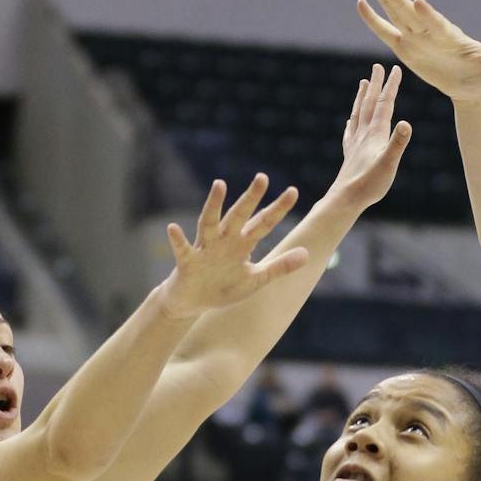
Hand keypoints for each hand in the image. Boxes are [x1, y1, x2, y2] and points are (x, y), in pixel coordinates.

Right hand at [158, 177, 309, 318]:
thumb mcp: (256, 279)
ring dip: (214, 205)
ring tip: (219, 185)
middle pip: (239, 215)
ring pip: (210, 222)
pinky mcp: (187, 261)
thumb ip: (279, 267)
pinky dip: (178, 240)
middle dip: (251, 198)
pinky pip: (182, 249)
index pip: (264, 223)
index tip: (293, 191)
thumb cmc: (224, 287)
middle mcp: (224, 240)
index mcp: (242, 244)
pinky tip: (173, 229)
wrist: (193, 302)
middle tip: (263, 177)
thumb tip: (307, 254)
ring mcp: (205, 248)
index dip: (278, 209)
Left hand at [329, 62, 412, 208]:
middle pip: (369, 104)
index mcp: (375, 134)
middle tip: (377, 67)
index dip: (390, 86)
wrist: (345, 199)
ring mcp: (355, 143)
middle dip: (375, 85)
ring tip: (362, 83)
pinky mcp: (350, 155)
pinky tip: (350, 121)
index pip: (384, 105)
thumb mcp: (389, 164)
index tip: (395, 69)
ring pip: (358, 114)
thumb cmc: (370, 184)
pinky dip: (352, 122)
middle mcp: (363, 134)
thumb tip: (407, 123)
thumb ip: (398, 143)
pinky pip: (350, 132)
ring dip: (362, 97)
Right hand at [357, 0, 480, 102]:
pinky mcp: (407, 48)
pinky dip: (375, 21)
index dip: (428, 15)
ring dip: (386, 2)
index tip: (417, 2)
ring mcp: (418, 39)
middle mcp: (432, 33)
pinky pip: (387, 33)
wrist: (474, 84)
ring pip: (398, 18)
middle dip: (399, 1)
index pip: (437, 24)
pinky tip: (362, 5)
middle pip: (412, 15)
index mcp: (450, 36)